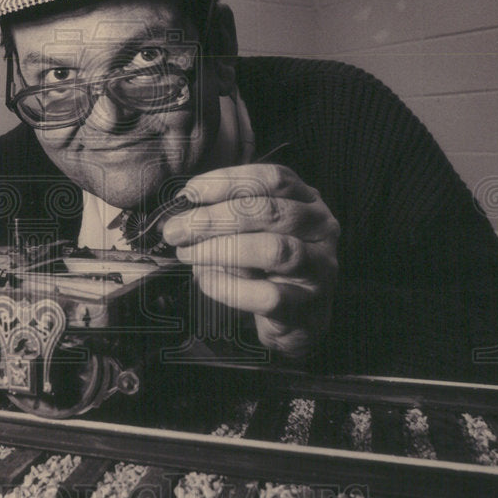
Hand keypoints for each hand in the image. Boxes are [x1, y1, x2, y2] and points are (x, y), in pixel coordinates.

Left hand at [161, 163, 338, 358]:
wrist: (297, 319)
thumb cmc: (267, 267)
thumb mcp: (251, 232)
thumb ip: (227, 215)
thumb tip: (181, 212)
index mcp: (307, 200)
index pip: (273, 179)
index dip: (227, 182)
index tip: (188, 194)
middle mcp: (321, 228)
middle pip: (269, 211)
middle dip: (214, 218)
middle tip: (177, 230)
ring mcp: (319, 268)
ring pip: (273, 250)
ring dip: (220, 249)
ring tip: (187, 253)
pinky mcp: (306, 306)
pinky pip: (266, 295)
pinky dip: (229, 287)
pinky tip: (207, 281)